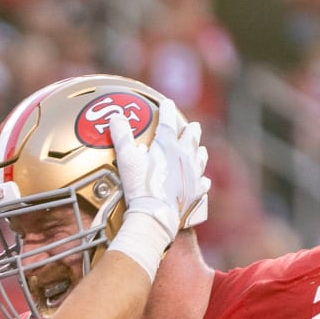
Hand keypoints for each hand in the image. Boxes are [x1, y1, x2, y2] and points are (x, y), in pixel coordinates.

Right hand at [108, 98, 209, 245]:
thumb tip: (116, 116)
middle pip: (191, 138)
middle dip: (191, 130)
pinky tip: (203, 181)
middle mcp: (185, 157)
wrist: (156, 215)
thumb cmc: (140, 186)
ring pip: (200, 159)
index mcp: (168, 145)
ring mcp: (193, 175)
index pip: (168, 122)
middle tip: (193, 125)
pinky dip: (202, 180)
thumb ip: (122, 136)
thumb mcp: (126, 158)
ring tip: (201, 149)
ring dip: (199, 152)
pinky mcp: (195, 193)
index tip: (167, 103)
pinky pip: (202, 184)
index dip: (167, 110)